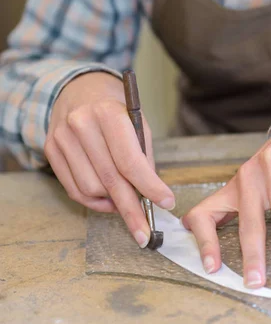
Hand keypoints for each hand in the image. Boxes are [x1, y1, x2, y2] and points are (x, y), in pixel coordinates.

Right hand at [45, 72, 174, 246]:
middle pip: (110, 180)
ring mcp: (62, 138)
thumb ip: (144, 158)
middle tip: (145, 233)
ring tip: (127, 201)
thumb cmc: (117, 111)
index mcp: (109, 114)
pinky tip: (109, 201)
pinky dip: (95, 202)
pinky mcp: (51, 151)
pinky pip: (74, 190)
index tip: (166, 203)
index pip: (130, 161)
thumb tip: (151, 195)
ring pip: (91, 189)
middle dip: (131, 210)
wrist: (80, 91)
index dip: (149, 186)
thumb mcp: (138, 125)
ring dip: (113, 203)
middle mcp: (81, 125)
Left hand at [182, 124, 270, 287]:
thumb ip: (225, 209)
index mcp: (233, 189)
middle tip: (256, 281)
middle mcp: (249, 177)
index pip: (205, 215)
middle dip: (253, 255)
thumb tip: (188, 228)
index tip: (212, 268)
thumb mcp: (245, 187)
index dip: (205, 242)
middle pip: (251, 223)